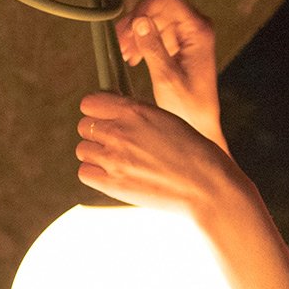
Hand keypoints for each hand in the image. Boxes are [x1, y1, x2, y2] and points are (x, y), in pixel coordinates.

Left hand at [76, 91, 239, 216]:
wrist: (206, 186)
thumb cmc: (193, 152)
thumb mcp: (165, 119)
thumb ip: (136, 115)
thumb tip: (114, 114)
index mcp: (134, 111)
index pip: (90, 103)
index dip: (96, 110)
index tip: (105, 118)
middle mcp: (120, 132)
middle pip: (84, 126)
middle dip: (97, 132)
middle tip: (115, 143)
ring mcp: (114, 159)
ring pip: (82, 149)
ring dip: (95, 154)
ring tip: (117, 160)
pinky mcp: (112, 184)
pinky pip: (84, 172)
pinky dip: (94, 173)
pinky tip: (113, 175)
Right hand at [116, 0, 225, 148]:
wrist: (200, 124)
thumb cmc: (188, 107)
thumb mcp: (166, 78)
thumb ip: (153, 47)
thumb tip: (139, 21)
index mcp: (198, 30)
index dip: (143, 7)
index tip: (127, 28)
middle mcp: (196, 27)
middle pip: (159, 6)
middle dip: (136, 22)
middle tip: (120, 44)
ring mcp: (189, 35)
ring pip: (155, 18)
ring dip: (136, 33)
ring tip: (124, 54)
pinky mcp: (181, 44)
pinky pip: (157, 32)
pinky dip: (142, 41)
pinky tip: (132, 58)